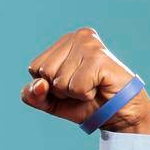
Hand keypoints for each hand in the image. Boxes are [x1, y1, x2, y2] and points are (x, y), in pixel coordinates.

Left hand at [20, 28, 149, 133]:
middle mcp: (78, 36)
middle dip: (60, 89)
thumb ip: (32, 94)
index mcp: (64, 41)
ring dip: (73, 93)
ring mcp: (89, 44)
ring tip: (91, 86)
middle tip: (81, 86)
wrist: (116, 114)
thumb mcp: (49, 101)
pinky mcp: (100, 58)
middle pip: (45, 72)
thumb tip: (40, 84)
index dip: (48, 85)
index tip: (70, 83)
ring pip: (59, 80)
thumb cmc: (83, 103)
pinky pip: (75, 87)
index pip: (35, 68)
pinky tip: (98, 87)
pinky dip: (85, 95)